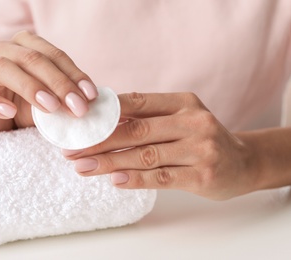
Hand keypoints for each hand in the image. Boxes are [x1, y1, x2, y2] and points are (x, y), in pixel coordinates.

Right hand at [0, 31, 97, 131]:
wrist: (0, 125)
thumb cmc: (29, 107)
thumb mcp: (52, 100)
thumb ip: (67, 97)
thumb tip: (91, 101)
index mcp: (27, 47)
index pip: (54, 55)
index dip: (74, 74)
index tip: (91, 96)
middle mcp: (5, 51)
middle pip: (31, 58)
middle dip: (58, 83)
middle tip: (76, 107)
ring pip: (2, 67)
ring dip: (29, 86)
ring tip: (49, 107)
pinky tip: (10, 113)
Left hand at [63, 92, 254, 199]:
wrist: (243, 162)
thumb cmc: (201, 139)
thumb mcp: (180, 118)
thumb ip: (147, 117)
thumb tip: (103, 119)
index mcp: (182, 102)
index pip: (136, 102)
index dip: (104, 113)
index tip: (78, 123)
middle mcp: (193, 121)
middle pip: (136, 131)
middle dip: (99, 141)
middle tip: (71, 150)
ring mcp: (200, 148)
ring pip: (145, 155)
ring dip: (110, 162)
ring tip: (83, 167)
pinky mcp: (203, 175)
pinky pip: (161, 177)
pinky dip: (135, 179)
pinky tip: (114, 180)